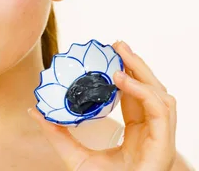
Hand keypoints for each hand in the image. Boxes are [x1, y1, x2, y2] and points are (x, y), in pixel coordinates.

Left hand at [29, 40, 176, 170]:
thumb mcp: (74, 156)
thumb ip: (57, 134)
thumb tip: (34, 111)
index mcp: (138, 133)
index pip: (137, 97)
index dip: (127, 74)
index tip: (111, 54)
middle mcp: (153, 133)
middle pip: (152, 90)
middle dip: (137, 64)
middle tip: (117, 43)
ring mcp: (161, 138)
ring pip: (161, 95)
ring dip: (142, 71)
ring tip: (121, 54)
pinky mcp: (164, 144)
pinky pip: (158, 109)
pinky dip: (142, 91)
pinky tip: (121, 79)